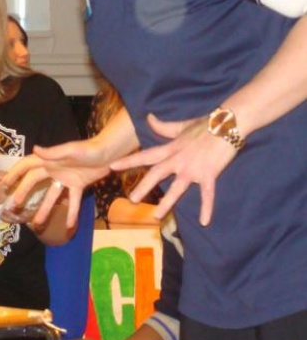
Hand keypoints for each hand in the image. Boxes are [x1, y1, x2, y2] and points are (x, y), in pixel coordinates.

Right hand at [3, 137, 109, 227]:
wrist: (109, 153)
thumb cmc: (89, 149)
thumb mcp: (71, 150)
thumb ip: (53, 152)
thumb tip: (34, 150)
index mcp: (50, 159)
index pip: (28, 165)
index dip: (15, 173)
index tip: (4, 184)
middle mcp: (55, 169)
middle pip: (35, 182)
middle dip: (24, 193)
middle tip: (15, 207)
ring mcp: (66, 178)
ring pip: (52, 196)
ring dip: (45, 209)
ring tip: (37, 224)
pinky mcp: (78, 185)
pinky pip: (73, 202)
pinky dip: (72, 213)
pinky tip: (69, 227)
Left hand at [111, 113, 236, 225]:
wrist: (227, 124)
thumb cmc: (204, 124)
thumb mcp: (180, 126)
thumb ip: (163, 126)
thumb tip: (148, 117)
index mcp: (171, 148)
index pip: (146, 156)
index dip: (128, 161)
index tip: (112, 166)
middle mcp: (178, 159)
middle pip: (157, 174)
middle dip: (143, 186)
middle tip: (131, 200)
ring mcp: (193, 168)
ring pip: (177, 187)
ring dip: (167, 202)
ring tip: (157, 215)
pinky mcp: (209, 174)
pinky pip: (207, 194)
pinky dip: (206, 208)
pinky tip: (204, 222)